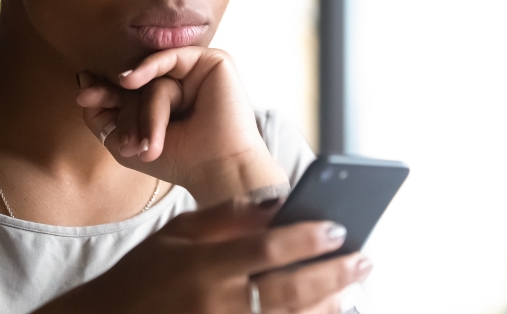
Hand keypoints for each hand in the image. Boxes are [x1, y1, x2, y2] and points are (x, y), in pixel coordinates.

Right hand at [36, 199, 371, 313]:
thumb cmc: (142, 276)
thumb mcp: (176, 235)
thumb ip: (226, 219)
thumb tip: (277, 203)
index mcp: (202, 266)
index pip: (267, 249)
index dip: (308, 239)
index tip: (339, 228)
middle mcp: (215, 303)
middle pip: (289, 289)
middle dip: (333, 274)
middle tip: (364, 259)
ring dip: (327, 306)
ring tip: (351, 290)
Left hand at [75, 46, 288, 204]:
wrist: (216, 168)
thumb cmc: (177, 161)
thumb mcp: (124, 142)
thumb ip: (101, 114)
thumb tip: (83, 79)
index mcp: (164, 101)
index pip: (128, 90)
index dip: (104, 93)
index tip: (83, 96)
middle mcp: (181, 83)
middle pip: (138, 84)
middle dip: (121, 108)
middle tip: (113, 131)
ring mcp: (197, 72)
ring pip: (154, 79)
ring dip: (144, 112)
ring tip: (144, 145)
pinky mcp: (213, 62)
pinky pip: (171, 57)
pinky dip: (148, 67)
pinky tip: (128, 80)